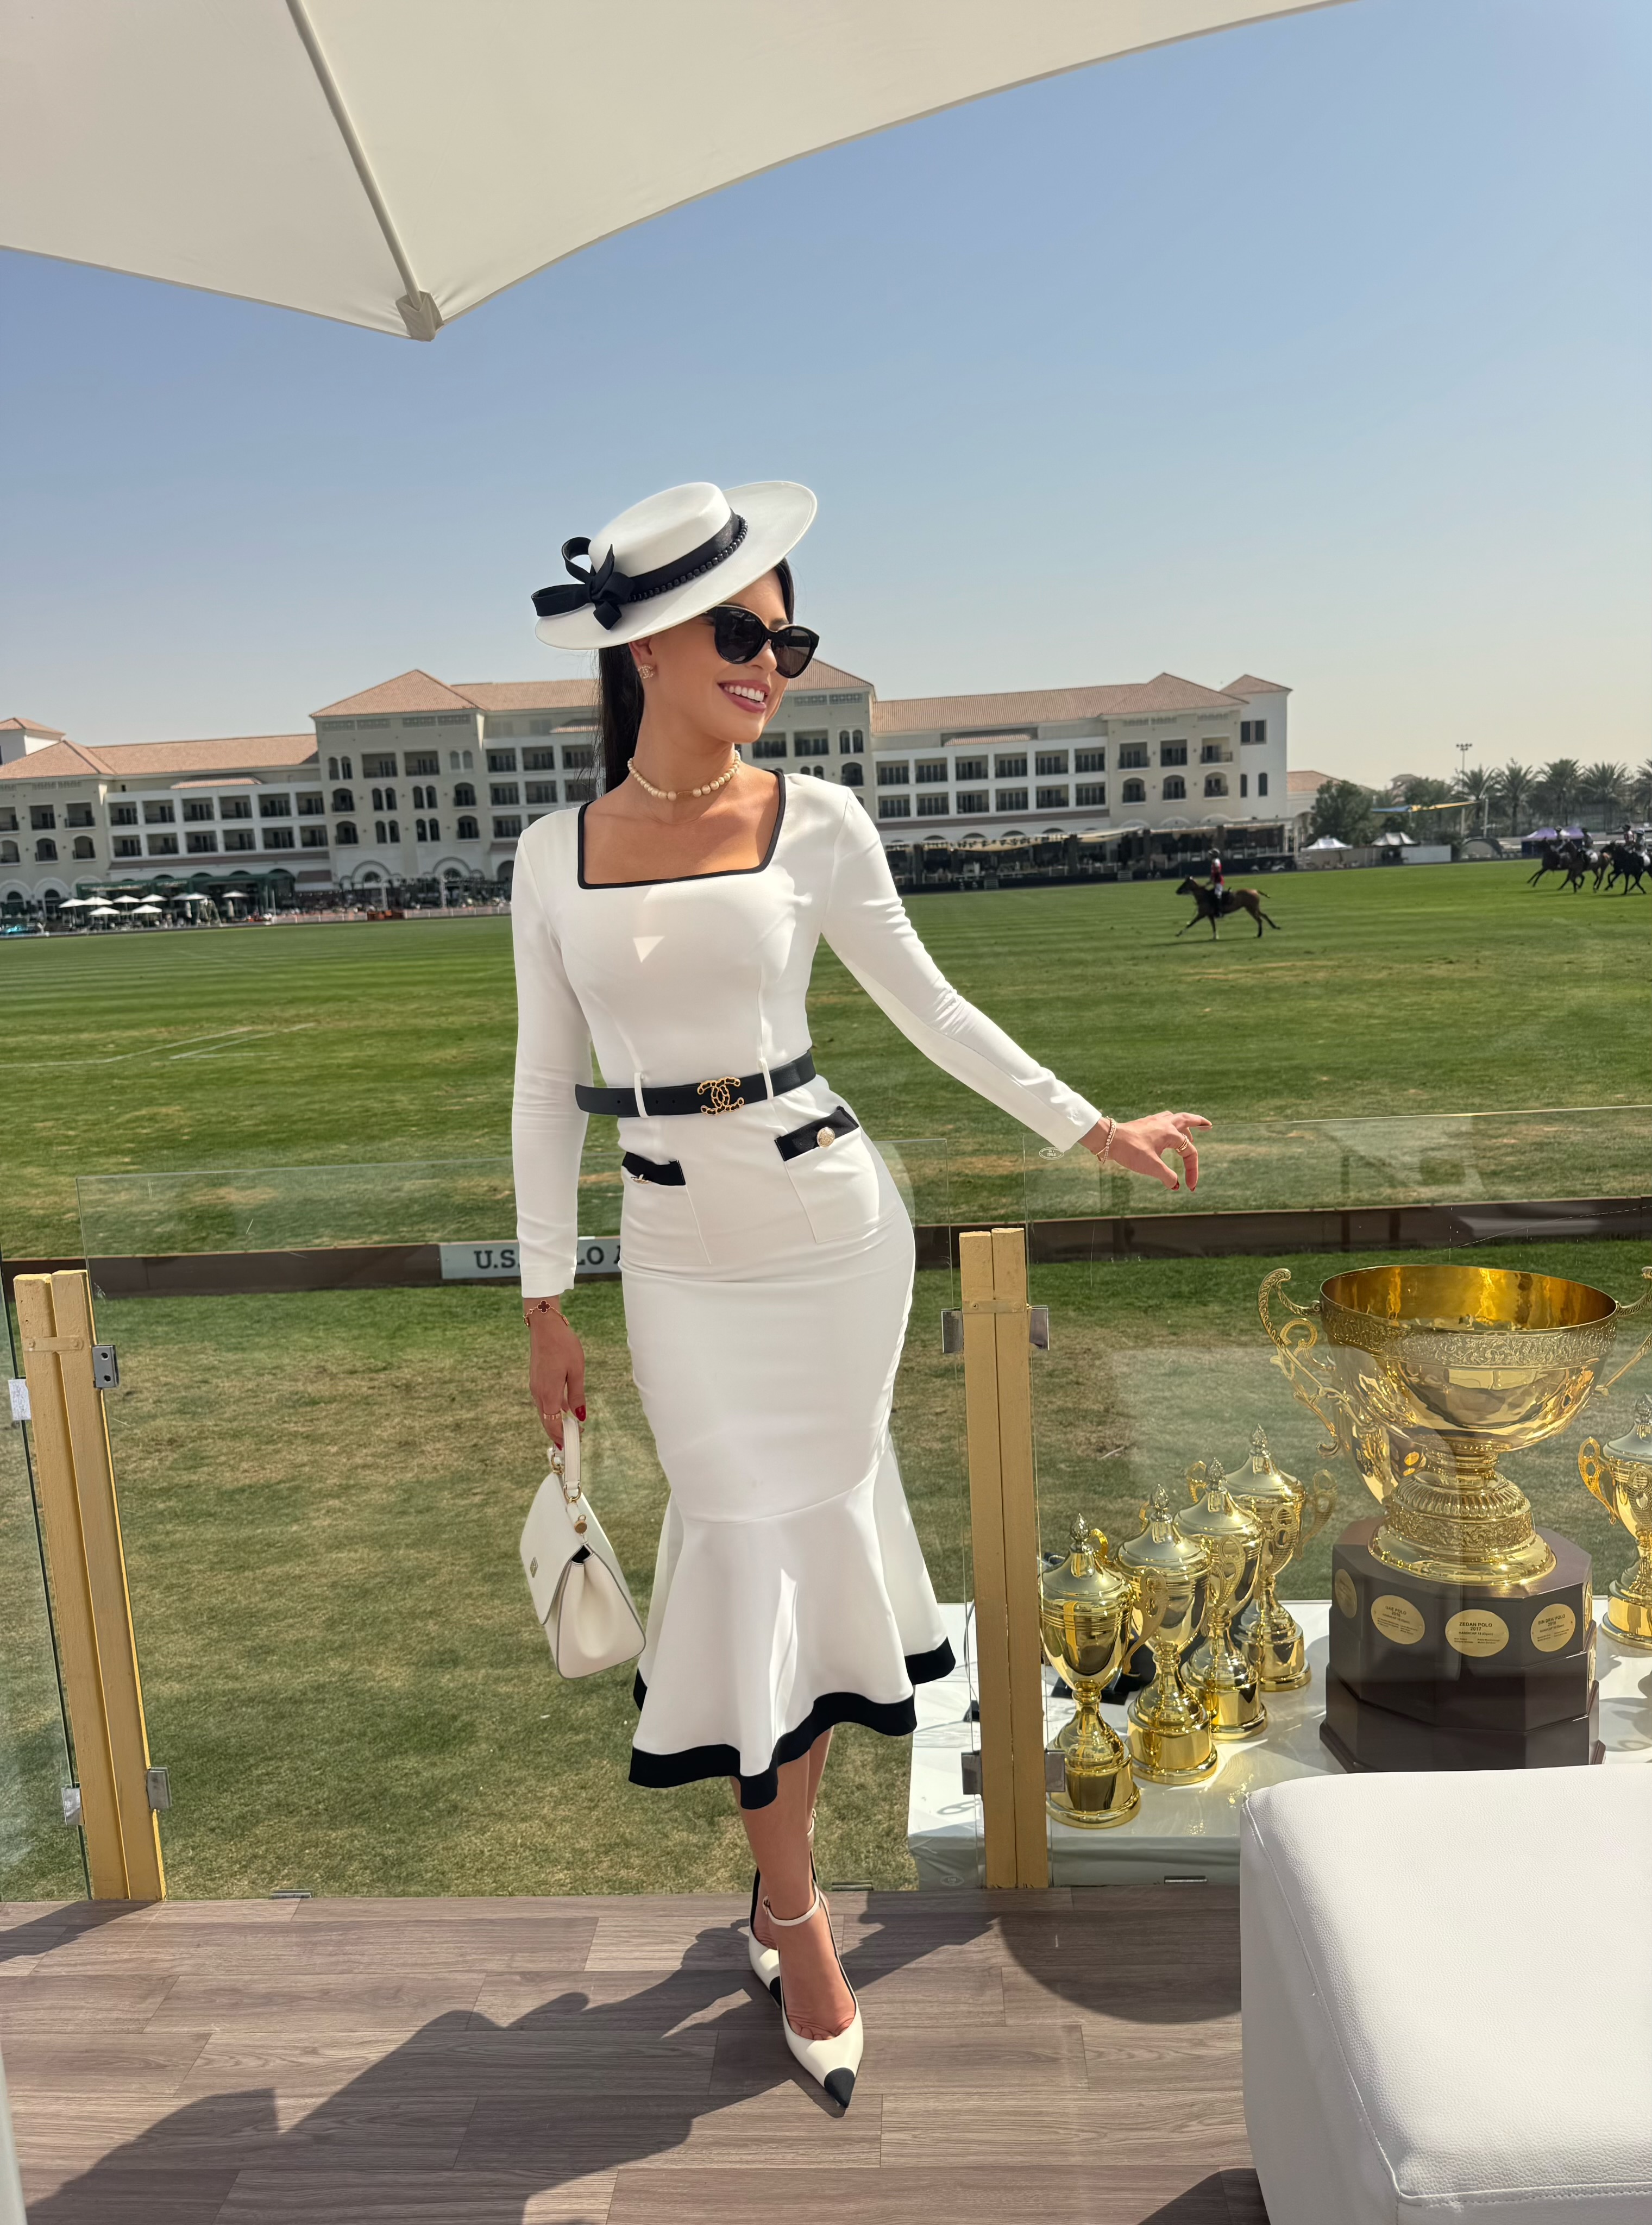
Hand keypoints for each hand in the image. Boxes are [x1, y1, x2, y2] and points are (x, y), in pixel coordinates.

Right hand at [524, 1300, 585, 1444]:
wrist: (545, 1326)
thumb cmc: (563, 1345)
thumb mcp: (576, 1371)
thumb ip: (577, 1395)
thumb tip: (580, 1417)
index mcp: (548, 1393)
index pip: (552, 1424)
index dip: (561, 1437)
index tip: (573, 1444)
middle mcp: (538, 1393)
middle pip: (546, 1421)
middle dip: (559, 1433)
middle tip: (574, 1440)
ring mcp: (535, 1386)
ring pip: (544, 1412)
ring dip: (556, 1421)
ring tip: (572, 1427)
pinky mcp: (536, 1380)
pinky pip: (544, 1401)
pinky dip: (553, 1409)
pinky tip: (565, 1409)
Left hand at [1082, 1111, 1210, 1192]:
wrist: (1109, 1139)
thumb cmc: (1130, 1150)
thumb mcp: (1151, 1167)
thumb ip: (1167, 1176)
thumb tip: (1175, 1185)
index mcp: (1170, 1134)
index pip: (1189, 1153)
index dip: (1193, 1171)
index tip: (1190, 1186)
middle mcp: (1165, 1124)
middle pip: (1187, 1120)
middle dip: (1200, 1123)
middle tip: (1209, 1125)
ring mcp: (1154, 1122)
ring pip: (1175, 1118)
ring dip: (1185, 1123)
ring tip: (1190, 1131)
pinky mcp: (1145, 1123)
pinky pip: (1163, 1119)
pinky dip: (1170, 1124)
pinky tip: (1166, 1131)